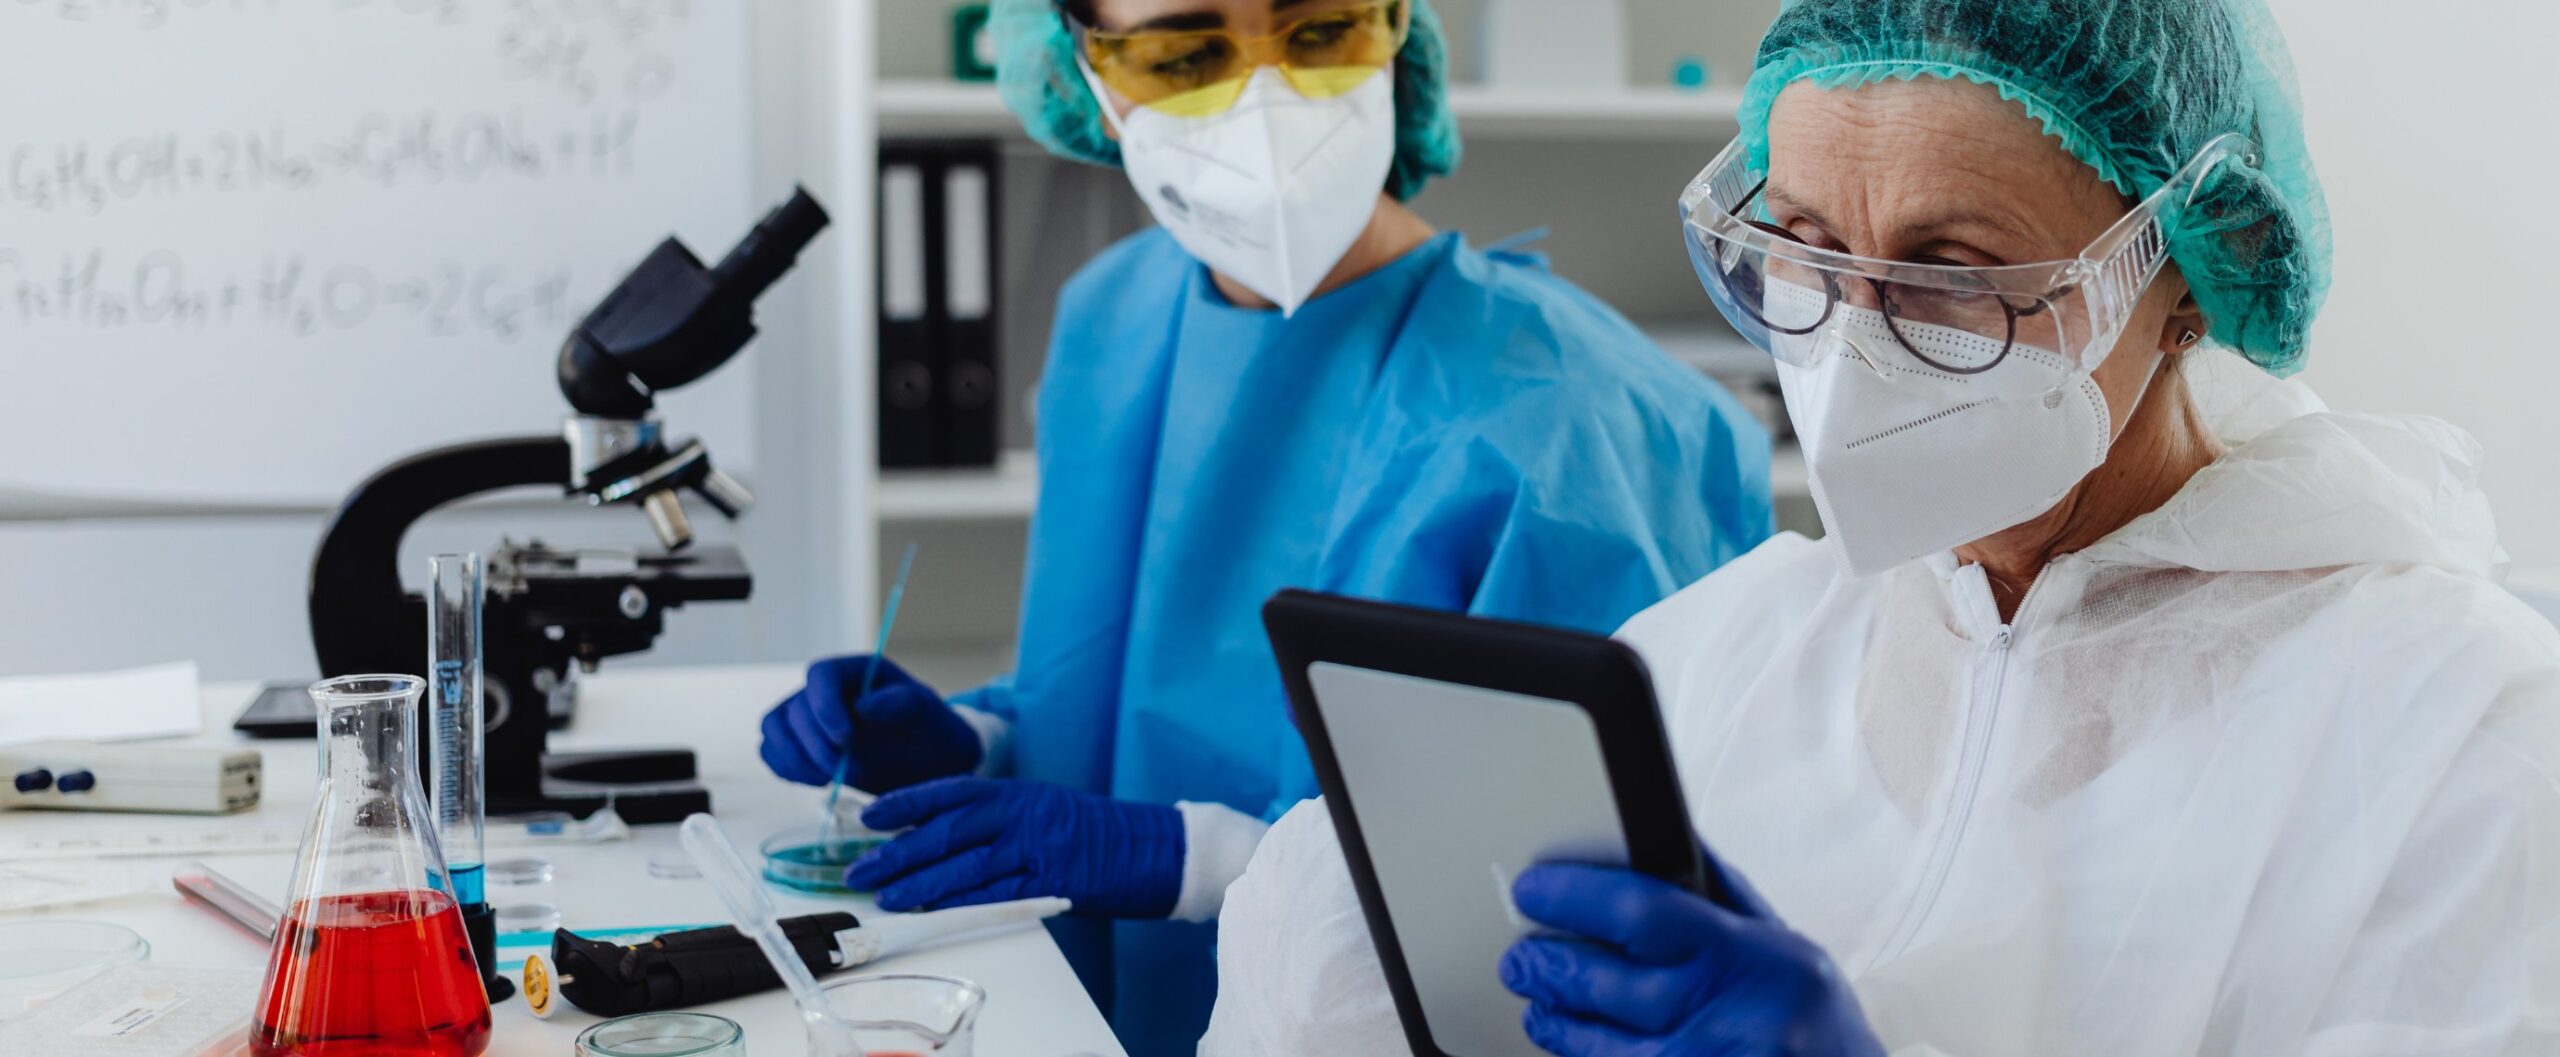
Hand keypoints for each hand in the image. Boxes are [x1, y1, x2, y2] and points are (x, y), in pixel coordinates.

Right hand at [757, 655, 982, 791]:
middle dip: (816, 745)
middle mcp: (828, 690)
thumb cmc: (934, 733)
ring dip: (796, 758)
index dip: (824, 707)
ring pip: (774, 728)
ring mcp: (809, 716)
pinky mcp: (800, 743)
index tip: (845, 740)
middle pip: (795, 708)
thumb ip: (905, 703)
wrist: (931, 764)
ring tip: (829, 778)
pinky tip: (818, 780)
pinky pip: (772, 751)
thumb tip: (863, 707)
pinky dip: (786, 768)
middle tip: (847, 771)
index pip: (822, 675)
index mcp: (859, 672)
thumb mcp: (932, 717)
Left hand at [845, 777, 1184, 918]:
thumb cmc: (1089, 830)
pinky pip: (995, 894)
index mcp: (1013, 792)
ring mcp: (1034, 848)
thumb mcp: (1038, 806)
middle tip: (860, 869)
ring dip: (919, 883)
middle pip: (945, 832)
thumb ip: (992, 818)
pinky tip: (933, 910)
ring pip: (964, 866)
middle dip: (897, 853)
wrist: (1149, 846)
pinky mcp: (1049, 881)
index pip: (947, 792)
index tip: (869, 817)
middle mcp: (1019, 814)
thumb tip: (932, 838)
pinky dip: (960, 903)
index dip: (904, 804)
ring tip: (885, 896)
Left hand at [1499, 856, 1883, 1056]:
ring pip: (1597, 1046)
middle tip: (1521, 954)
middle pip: (1604, 981)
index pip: (1643, 910)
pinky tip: (1575, 1046)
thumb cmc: (1821, 1024)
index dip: (1573, 896)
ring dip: (1554, 1020)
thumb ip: (1721, 896)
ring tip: (1539, 1003)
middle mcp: (1734, 1015)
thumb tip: (1658, 836)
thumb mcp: (1786, 948)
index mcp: (1757, 956)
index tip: (1535, 889)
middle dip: (1547, 963)